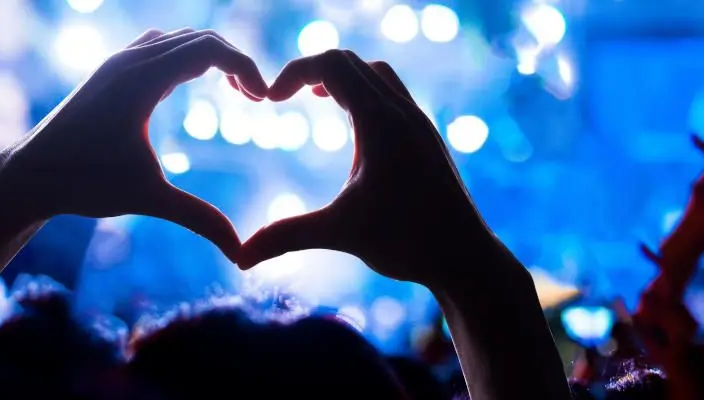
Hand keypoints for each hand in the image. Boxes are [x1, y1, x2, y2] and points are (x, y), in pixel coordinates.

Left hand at [0, 29, 267, 260]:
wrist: (29, 176)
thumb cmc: (84, 184)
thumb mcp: (148, 199)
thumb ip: (199, 219)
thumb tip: (240, 253)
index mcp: (139, 81)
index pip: (208, 49)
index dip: (245, 67)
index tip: (264, 100)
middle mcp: (128, 62)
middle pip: (200, 38)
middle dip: (237, 62)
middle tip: (258, 99)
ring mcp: (118, 62)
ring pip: (181, 38)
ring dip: (215, 57)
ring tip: (238, 93)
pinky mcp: (112, 70)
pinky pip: (162, 45)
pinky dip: (189, 56)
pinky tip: (198, 85)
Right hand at [239, 50, 503, 287]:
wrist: (465, 258)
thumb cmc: (408, 243)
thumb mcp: (340, 234)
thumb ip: (287, 236)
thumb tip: (237, 258)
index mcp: (381, 123)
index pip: (331, 64)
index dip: (293, 73)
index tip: (269, 100)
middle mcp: (404, 114)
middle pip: (352, 62)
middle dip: (313, 70)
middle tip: (284, 96)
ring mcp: (420, 125)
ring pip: (378, 75)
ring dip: (344, 78)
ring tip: (318, 100)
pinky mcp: (428, 140)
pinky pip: (395, 96)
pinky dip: (367, 94)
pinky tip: (354, 128)